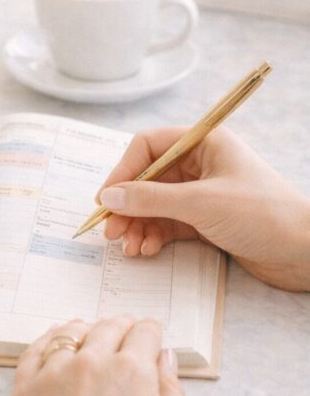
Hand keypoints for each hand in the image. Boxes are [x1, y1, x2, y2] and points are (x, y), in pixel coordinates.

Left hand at [6, 316, 187, 395]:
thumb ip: (172, 390)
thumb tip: (165, 356)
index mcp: (132, 370)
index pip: (144, 332)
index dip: (151, 333)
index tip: (151, 337)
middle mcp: (92, 360)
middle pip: (108, 327)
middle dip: (122, 327)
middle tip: (125, 332)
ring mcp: (54, 371)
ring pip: (70, 332)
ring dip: (86, 329)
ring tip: (90, 332)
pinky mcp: (25, 388)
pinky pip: (35, 349)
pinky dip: (47, 339)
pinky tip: (53, 340)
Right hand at [98, 126, 309, 290]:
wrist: (306, 252)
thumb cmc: (263, 215)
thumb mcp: (200, 204)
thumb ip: (151, 199)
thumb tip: (109, 197)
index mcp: (204, 143)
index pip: (148, 146)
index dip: (123, 170)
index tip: (105, 199)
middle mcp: (201, 164)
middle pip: (148, 178)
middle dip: (127, 205)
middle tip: (110, 231)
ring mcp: (204, 193)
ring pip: (156, 204)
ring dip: (138, 224)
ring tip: (128, 247)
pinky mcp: (208, 221)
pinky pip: (169, 223)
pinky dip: (154, 234)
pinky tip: (147, 249)